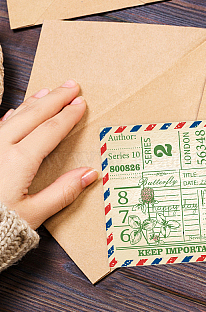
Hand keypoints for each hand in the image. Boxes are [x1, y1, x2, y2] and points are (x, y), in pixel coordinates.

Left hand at [0, 80, 97, 229]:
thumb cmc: (0, 225)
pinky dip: (13, 114)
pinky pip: (0, 124)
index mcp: (19, 161)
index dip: (68, 115)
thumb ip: (63, 192)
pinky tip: (18, 109)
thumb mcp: (34, 213)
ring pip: (16, 115)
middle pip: (34, 115)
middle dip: (55, 98)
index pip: (50, 130)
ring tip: (49, 91)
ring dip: (34, 101)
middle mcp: (3, 147)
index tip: (81, 103)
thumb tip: (90, 173)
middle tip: (71, 86)